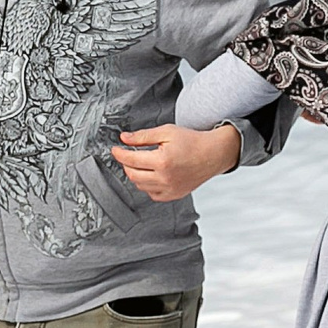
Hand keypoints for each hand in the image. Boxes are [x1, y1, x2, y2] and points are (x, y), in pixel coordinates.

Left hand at [112, 124, 242, 202]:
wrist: (212, 154)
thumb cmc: (192, 141)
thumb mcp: (166, 132)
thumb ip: (143, 136)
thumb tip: (124, 138)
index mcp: (162, 161)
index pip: (131, 160)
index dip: (119, 154)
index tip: (115, 150)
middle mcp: (165, 178)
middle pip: (133, 175)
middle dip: (126, 164)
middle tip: (128, 155)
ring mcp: (170, 189)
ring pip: (141, 186)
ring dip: (136, 174)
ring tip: (141, 163)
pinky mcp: (174, 195)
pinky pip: (152, 194)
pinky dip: (147, 185)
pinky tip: (152, 174)